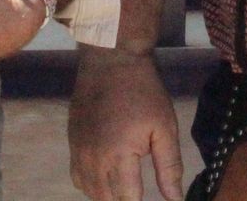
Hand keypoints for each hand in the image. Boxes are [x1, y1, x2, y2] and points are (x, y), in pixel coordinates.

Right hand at [69, 45, 183, 200]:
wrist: (111, 60)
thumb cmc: (144, 92)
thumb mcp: (164, 127)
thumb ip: (169, 167)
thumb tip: (175, 200)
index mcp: (119, 155)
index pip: (127, 200)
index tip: (153, 200)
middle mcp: (93, 159)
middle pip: (107, 200)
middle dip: (124, 200)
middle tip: (139, 190)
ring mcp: (78, 151)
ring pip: (90, 192)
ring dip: (108, 196)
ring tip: (126, 188)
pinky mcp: (72, 143)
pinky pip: (77, 178)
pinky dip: (91, 185)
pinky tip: (107, 177)